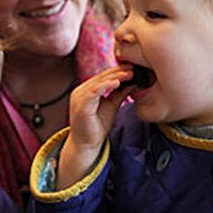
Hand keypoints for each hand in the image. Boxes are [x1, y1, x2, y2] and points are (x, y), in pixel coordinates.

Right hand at [57, 65, 133, 188]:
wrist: (86, 145)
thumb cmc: (97, 127)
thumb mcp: (111, 106)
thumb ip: (119, 94)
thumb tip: (133, 82)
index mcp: (86, 91)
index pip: (103, 77)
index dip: (118, 72)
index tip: (133, 68)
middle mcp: (80, 91)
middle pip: (101, 77)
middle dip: (118, 71)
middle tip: (133, 67)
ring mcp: (79, 97)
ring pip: (99, 82)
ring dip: (115, 76)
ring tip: (129, 73)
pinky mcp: (80, 105)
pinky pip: (94, 91)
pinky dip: (106, 85)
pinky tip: (117, 82)